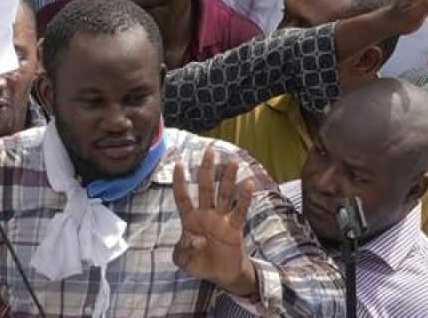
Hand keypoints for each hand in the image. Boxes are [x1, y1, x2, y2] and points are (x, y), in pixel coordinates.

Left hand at [172, 147, 258, 298]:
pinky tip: (249, 184)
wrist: (222, 276)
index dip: (180, 182)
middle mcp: (206, 215)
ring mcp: (222, 220)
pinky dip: (244, 198)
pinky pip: (240, 211)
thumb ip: (182, 249)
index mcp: (190, 220)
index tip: (178, 164)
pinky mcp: (235, 228)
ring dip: (228, 178)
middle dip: (207, 170)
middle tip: (209, 151)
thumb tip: (192, 238)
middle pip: (206, 188)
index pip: (183, 197)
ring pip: (225, 194)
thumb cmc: (201, 263)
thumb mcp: (183, 259)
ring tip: (232, 161)